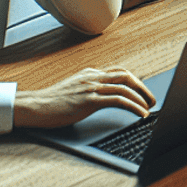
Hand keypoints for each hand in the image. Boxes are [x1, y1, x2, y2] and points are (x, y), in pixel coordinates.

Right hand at [13, 67, 155, 128]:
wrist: (34, 106)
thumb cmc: (51, 102)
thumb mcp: (73, 90)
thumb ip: (88, 89)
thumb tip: (101, 97)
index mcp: (90, 73)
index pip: (119, 72)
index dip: (134, 80)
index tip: (142, 91)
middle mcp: (93, 77)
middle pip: (126, 76)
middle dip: (142, 87)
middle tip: (152, 100)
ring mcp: (91, 87)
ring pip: (125, 87)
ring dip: (141, 98)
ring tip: (149, 108)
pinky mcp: (90, 100)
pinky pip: (119, 101)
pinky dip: (133, 107)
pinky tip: (140, 114)